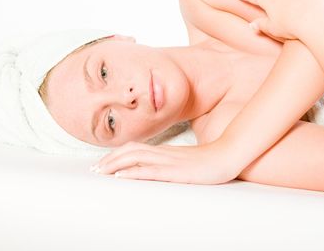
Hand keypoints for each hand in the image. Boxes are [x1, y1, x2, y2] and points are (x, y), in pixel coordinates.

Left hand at [90, 140, 239, 183]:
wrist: (228, 155)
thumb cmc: (209, 159)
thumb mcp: (186, 161)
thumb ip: (172, 163)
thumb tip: (159, 169)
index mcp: (166, 151)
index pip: (135, 148)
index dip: (117, 154)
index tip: (104, 163)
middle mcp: (164, 153)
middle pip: (131, 150)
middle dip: (110, 159)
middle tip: (95, 169)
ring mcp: (170, 161)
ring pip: (136, 158)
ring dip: (116, 164)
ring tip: (101, 172)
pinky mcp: (177, 171)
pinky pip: (151, 171)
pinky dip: (134, 172)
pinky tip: (122, 176)